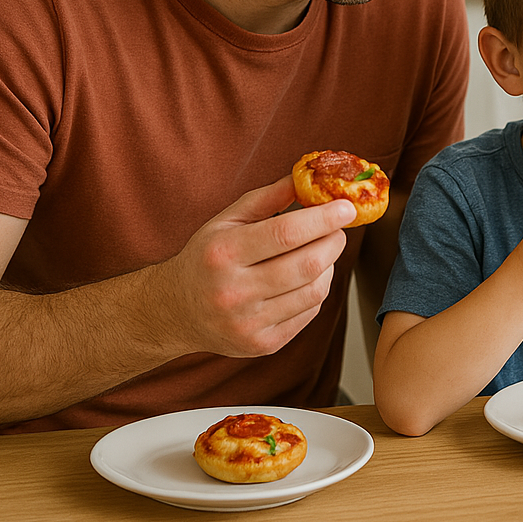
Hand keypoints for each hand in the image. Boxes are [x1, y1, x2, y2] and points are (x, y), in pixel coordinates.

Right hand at [157, 178, 352, 357]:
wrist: (175, 311)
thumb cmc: (206, 258)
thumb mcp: (226, 221)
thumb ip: (267, 198)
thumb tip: (307, 177)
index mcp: (222, 253)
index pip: (286, 233)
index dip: (324, 218)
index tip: (347, 207)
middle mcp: (233, 291)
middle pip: (307, 264)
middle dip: (333, 241)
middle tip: (337, 229)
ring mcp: (248, 323)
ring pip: (315, 291)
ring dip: (329, 266)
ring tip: (321, 252)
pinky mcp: (263, 344)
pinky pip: (309, 313)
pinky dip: (318, 290)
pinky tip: (307, 278)